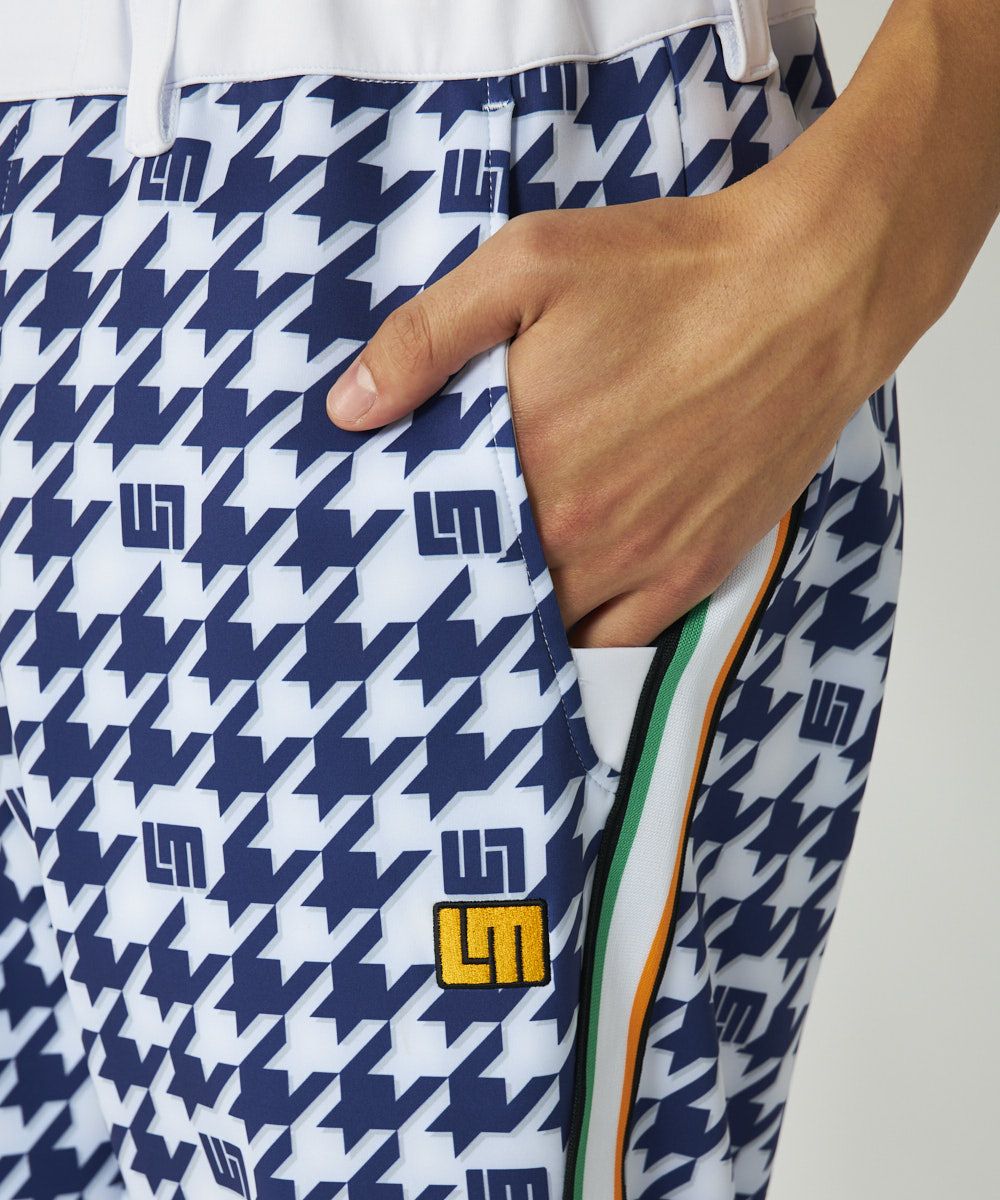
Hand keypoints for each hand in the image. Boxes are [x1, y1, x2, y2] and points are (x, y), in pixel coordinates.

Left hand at [324, 167, 888, 646]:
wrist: (807, 292)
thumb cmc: (670, 271)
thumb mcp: (528, 265)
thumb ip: (426, 338)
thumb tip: (348, 409)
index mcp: (524, 456)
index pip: (435, 530)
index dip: (403, 543)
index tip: (379, 547)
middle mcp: (575, 526)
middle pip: (485, 589)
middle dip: (450, 589)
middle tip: (420, 590)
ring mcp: (638, 559)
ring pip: (546, 626)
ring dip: (510, 623)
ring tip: (481, 616)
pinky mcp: (693, 570)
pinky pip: (620, 643)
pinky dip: (581, 646)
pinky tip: (557, 637)